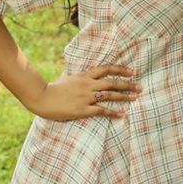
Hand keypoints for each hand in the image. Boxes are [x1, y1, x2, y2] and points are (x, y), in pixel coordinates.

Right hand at [26, 65, 140, 120]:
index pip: (107, 69)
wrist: (42, 97)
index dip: (121, 69)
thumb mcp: (69, 77)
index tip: (132, 71)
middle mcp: (88, 84)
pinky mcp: (82, 109)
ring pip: (110, 95)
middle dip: (127, 84)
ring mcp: (86, 97)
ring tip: (135, 98)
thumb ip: (80, 76)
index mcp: (85, 75)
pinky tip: (122, 114)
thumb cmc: (54, 88)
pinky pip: (101, 111)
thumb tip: (86, 73)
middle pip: (112, 82)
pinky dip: (113, 112)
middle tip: (139, 87)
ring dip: (124, 97)